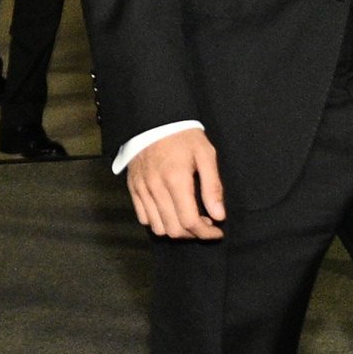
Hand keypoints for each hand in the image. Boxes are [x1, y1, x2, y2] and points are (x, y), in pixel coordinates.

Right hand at [125, 125, 226, 239]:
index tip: (218, 231)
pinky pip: (143, 218)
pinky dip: (158, 222)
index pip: (190, 221)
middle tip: (206, 224)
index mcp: (176, 180)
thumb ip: (213, 187)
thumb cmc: (183, 136)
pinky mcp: (133, 188)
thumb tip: (219, 216)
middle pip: (174, 229)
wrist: (154, 119)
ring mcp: (142, 189)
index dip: (206, 233)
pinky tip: (170, 212)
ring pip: (158, 228)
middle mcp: (156, 188)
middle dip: (193, 234)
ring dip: (176, 230)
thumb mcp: (206, 155)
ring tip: (188, 219)